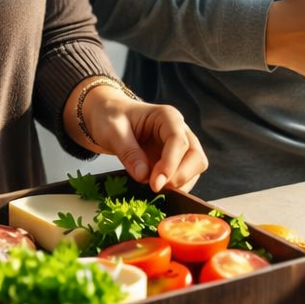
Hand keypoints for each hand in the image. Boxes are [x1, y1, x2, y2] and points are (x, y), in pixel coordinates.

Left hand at [80, 88, 208, 193]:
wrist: (109, 116)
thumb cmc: (111, 117)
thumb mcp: (112, 131)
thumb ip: (128, 152)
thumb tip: (144, 175)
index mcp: (166, 117)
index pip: (179, 141)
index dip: (170, 164)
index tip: (155, 183)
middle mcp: (179, 129)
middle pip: (195, 156)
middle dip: (180, 176)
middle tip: (155, 186)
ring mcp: (180, 146)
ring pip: (195, 167)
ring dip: (179, 182)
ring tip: (152, 185)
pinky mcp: (176, 159)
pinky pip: (186, 175)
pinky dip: (175, 185)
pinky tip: (155, 185)